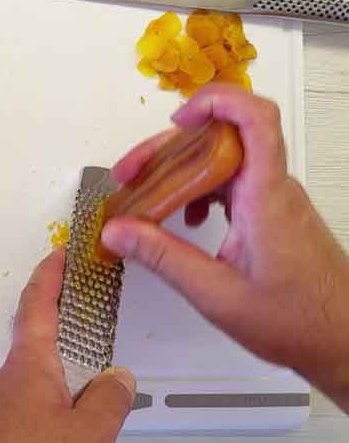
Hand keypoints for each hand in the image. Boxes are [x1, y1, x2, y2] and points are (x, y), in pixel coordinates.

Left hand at [0, 249, 135, 442]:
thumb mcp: (85, 433)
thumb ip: (107, 400)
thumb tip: (119, 380)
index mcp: (28, 365)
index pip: (37, 303)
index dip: (50, 274)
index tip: (61, 253)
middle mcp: (6, 379)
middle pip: (38, 341)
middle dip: (66, 332)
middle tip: (91, 322)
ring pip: (35, 379)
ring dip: (61, 378)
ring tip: (91, 391)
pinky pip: (27, 405)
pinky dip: (50, 406)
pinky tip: (64, 428)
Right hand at [101, 84, 348, 410]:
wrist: (344, 340)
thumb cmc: (298, 320)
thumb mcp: (217, 294)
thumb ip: (162, 257)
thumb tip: (117, 230)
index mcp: (266, 197)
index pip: (255, 118)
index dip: (216, 102)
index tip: (177, 120)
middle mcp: (272, 187)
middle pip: (220, 138)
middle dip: (168, 149)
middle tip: (129, 174)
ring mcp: (273, 197)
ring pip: (221, 160)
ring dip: (179, 170)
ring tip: (145, 197)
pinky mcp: (271, 211)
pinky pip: (230, 181)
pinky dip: (199, 190)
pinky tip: (184, 219)